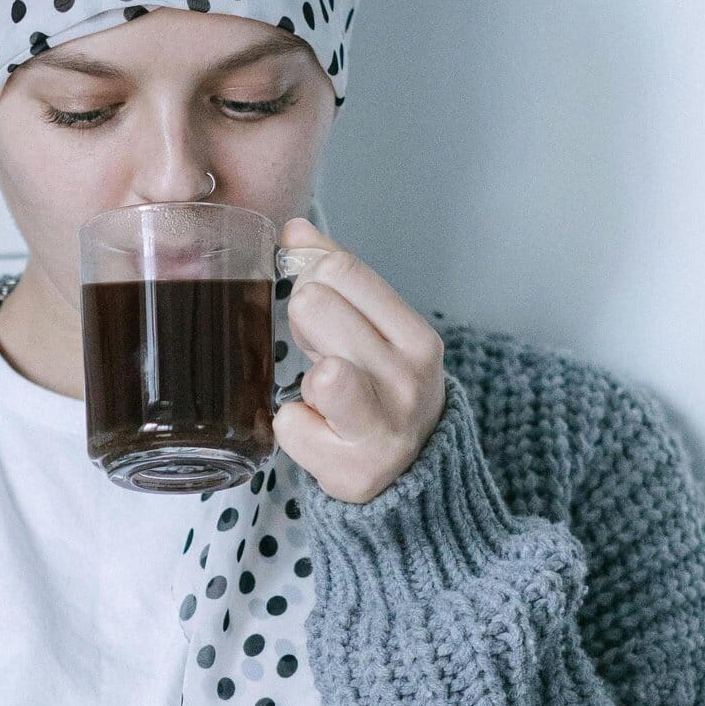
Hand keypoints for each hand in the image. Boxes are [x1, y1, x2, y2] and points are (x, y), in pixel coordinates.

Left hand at [273, 213, 447, 503]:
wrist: (409, 475)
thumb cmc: (381, 392)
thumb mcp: (374, 330)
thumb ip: (338, 279)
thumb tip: (296, 230)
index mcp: (416, 338)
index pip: (343, 271)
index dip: (308, 272)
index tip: (309, 291)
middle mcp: (408, 380)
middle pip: (318, 307)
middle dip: (302, 321)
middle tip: (318, 349)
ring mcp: (382, 427)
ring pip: (320, 373)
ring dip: (305, 376)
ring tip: (324, 394)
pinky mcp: (350, 469)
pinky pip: (288, 422)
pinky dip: (292, 425)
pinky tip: (319, 433)